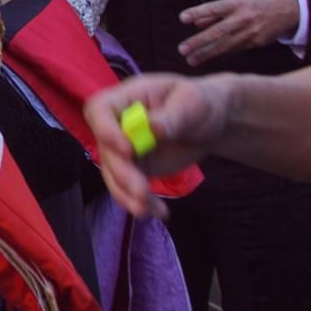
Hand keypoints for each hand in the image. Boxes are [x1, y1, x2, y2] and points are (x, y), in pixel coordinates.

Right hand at [83, 74, 230, 218]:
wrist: (212, 123)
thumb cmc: (201, 102)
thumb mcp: (192, 102)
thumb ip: (172, 116)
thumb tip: (152, 128)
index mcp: (126, 98)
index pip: (99, 110)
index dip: (105, 130)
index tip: (128, 150)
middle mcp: (117, 124)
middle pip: (105, 149)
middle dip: (122, 173)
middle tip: (142, 192)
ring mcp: (124, 148)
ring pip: (113, 173)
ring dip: (127, 194)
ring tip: (149, 210)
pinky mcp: (135, 168)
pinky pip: (128, 187)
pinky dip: (140, 202)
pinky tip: (159, 211)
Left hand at [178, 0, 299, 66]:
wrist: (292, 7)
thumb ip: (218, 10)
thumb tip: (196, 21)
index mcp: (239, 2)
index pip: (214, 8)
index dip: (197, 12)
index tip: (182, 18)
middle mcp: (244, 18)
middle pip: (218, 32)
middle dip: (198, 42)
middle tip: (182, 50)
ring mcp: (252, 32)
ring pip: (226, 45)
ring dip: (207, 54)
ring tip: (191, 60)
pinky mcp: (257, 42)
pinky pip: (236, 48)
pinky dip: (222, 53)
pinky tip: (210, 57)